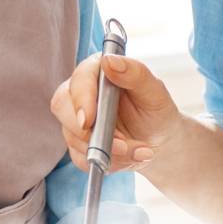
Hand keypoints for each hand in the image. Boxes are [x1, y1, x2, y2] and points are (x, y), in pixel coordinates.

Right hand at [51, 53, 182, 173]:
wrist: (159, 141)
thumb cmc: (156, 111)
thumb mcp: (155, 92)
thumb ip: (135, 73)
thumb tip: (109, 61)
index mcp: (99, 72)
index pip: (79, 80)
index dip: (81, 100)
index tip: (89, 120)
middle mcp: (82, 93)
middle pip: (63, 107)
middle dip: (90, 133)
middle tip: (122, 145)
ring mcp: (76, 119)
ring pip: (72, 137)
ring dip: (105, 151)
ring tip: (137, 150)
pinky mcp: (78, 143)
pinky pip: (80, 158)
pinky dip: (105, 163)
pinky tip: (127, 158)